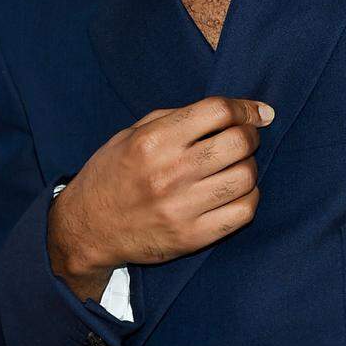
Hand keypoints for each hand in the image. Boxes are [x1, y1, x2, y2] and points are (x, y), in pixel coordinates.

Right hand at [47, 95, 273, 298]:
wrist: (87, 229)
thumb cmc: (112, 175)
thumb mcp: (131, 135)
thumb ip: (176, 119)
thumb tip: (229, 112)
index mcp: (153, 141)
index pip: (217, 112)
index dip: (245, 108)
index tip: (258, 112)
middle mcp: (169, 173)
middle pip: (238, 143)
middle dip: (250, 135)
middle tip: (245, 137)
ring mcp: (182, 208)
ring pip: (246, 177)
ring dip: (249, 166)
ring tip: (236, 166)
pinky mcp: (192, 237)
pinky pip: (244, 212)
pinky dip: (249, 197)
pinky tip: (236, 192)